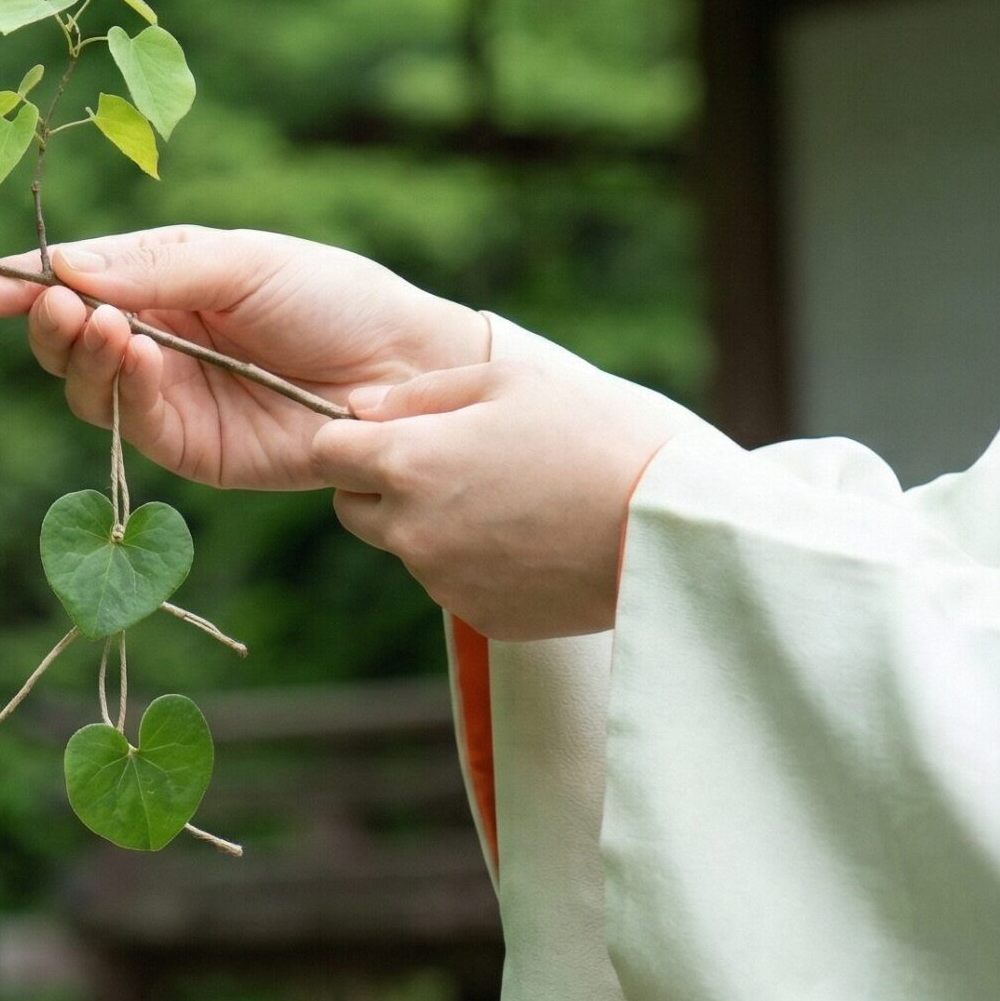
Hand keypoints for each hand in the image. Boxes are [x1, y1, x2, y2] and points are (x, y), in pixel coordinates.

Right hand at [0, 226, 489, 489]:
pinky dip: (123, 389)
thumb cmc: (336, 298)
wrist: (405, 372)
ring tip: (105, 325)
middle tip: (58, 304)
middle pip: (67, 339)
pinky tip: (139, 357)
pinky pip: (130, 425)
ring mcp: (168, 399)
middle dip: (50, 321)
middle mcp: (155, 340)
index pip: (78, 281)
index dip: (26, 284)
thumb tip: (61, 266)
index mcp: (165, 282)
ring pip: (85, 387)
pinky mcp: (189, 449)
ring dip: (83, 354)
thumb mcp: (243, 261)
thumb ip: (153, 267)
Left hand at [310, 359, 696, 639]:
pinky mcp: (480, 618)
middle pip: (352, 508)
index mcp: (409, 463)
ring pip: (405, 546)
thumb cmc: (597, 435)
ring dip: (432, 523)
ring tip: (512, 497)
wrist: (672, 526)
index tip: (393, 429)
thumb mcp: (509, 382)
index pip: (327, 452)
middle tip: (455, 461)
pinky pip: (451, 583)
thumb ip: (419, 394)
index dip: (354, 437)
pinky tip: (532, 537)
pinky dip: (474, 562)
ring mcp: (442, 582)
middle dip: (383, 484)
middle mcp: (411, 530)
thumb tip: (356, 408)